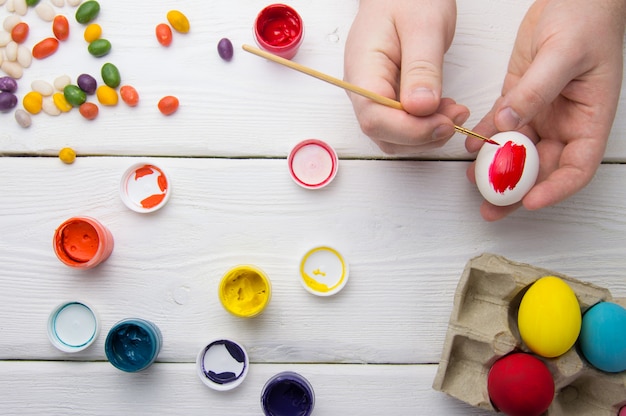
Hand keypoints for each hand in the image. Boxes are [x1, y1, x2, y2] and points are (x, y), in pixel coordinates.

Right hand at [344, 0, 468, 153]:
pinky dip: (426, 127)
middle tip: (455, 118)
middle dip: (422, 135)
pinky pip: (403, 126)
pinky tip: (444, 110)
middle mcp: (362, 90)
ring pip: (394, 136)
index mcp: (363, 70)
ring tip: (454, 112)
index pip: (375, 117)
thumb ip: (422, 68)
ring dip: (427, 135)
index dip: (409, 130)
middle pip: (383, 133)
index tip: (443, 123)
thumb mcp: (424, 26)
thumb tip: (421, 108)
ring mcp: (374, 97)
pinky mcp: (389, 99)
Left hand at [466, 0, 625, 219]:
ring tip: (471, 182)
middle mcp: (565, 123)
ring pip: (516, 154)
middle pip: (541, 170)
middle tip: (491, 207)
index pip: (577, 167)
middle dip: (516, 192)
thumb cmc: (585, 19)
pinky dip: (483, 138)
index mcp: (590, 119)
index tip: (530, 200)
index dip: (555, 189)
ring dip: (494, 170)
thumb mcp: (563, 54)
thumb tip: (508, 125)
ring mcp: (540, 114)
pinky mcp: (517, 101)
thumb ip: (536, 91)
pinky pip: (498, 127)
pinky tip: (468, 145)